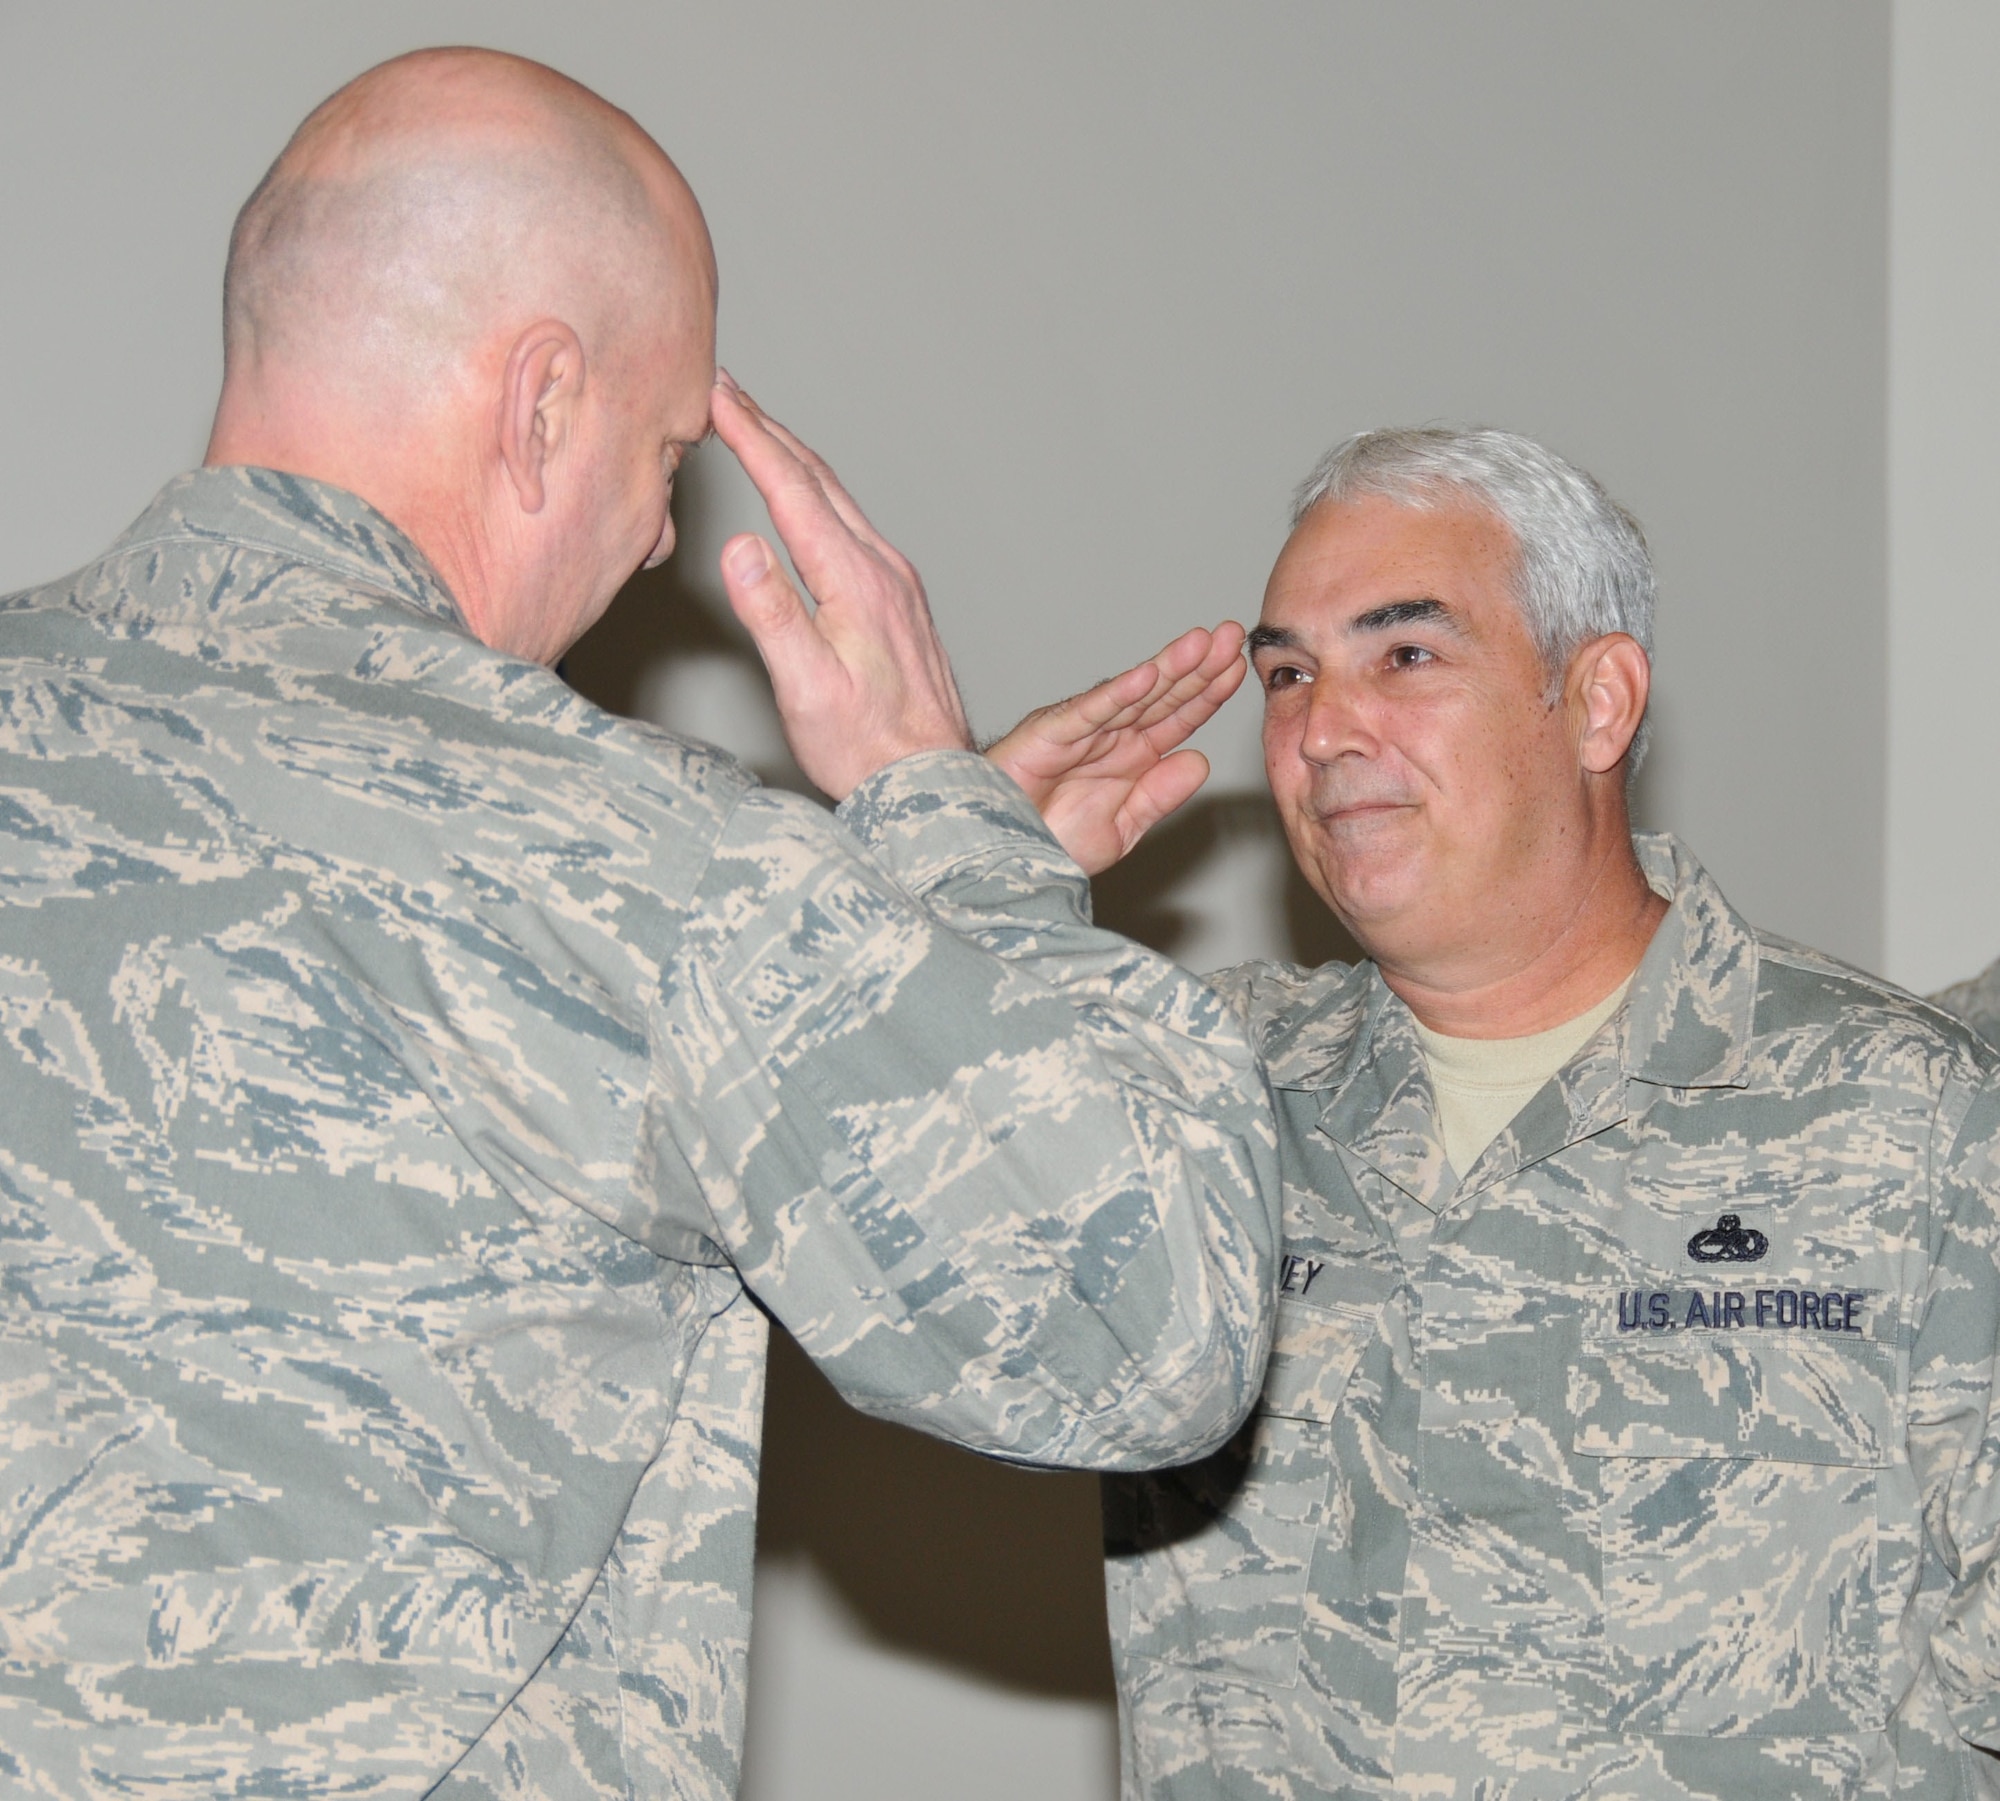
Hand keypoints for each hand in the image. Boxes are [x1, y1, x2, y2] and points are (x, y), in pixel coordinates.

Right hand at [709, 371, 971, 799]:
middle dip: (770, 429)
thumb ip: (773, 614)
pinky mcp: (900, 599)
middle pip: (819, 480)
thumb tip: (740, 547)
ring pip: (839, 499)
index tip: (717, 394)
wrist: (929, 781)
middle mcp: (883, 570)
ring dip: (794, 457)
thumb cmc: (864, 747)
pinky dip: (818, 493)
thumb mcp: (806, 688)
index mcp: (856, 581)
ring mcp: (897, 582)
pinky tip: (805, 498)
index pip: (794, 490)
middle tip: (727, 389)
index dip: (752, 436)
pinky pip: (852, 525)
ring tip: (757, 426)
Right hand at [986, 623, 1246, 874]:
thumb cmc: (1047, 841)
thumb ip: (1158, 796)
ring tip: (1200, 643)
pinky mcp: (1047, 735)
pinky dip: (1115, 696)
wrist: (995, 860)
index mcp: (1130, 756)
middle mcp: (1108, 736)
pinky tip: (1146, 676)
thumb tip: (1199, 762)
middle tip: (1231, 635)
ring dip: (1166, 669)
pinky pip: (1086, 714)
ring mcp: (1079, 732)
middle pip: (1162, 696)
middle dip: (1198, 666)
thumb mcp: (1120, 829)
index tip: (1239, 669)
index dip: (1209, 692)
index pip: (1178, 717)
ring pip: (1130, 695)